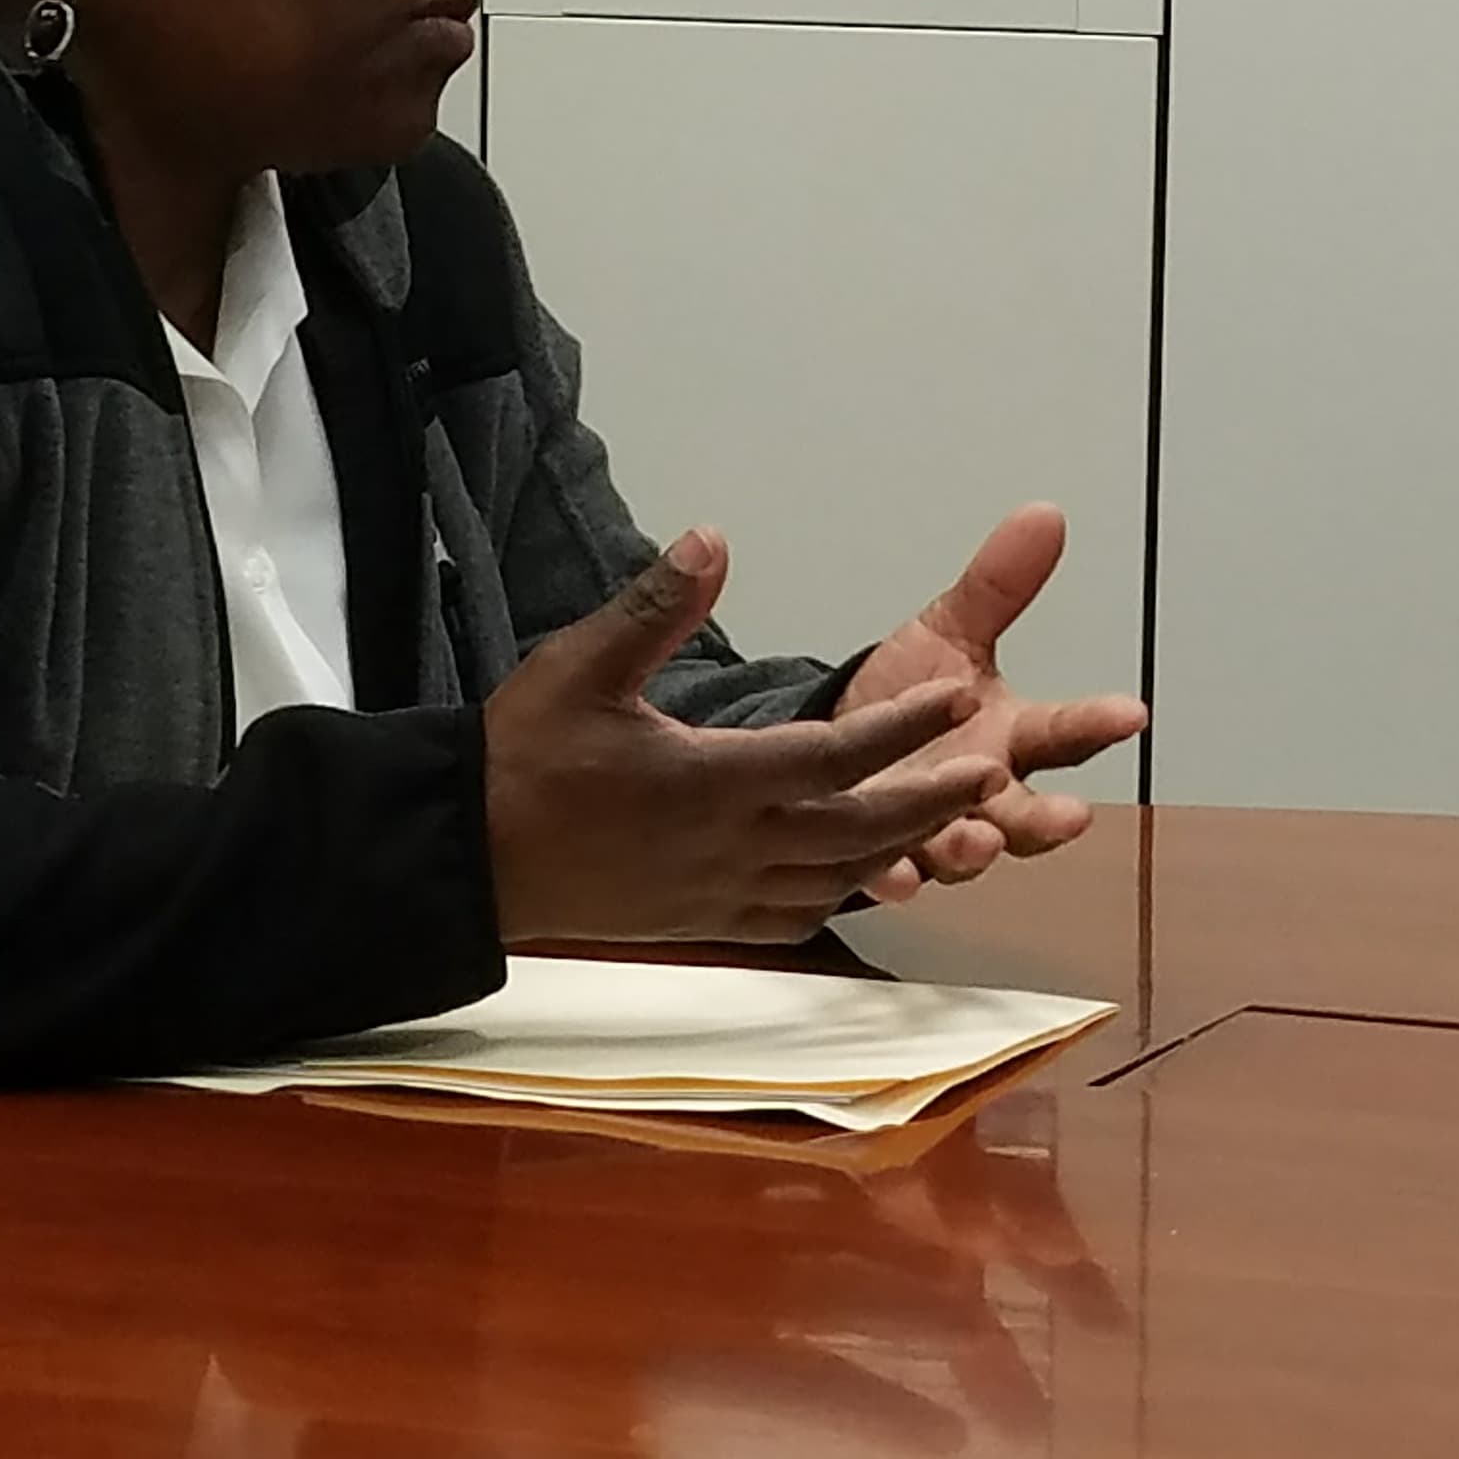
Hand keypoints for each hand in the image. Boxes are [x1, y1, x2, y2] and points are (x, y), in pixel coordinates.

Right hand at [479, 528, 1006, 944]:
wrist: (468, 859)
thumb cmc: (522, 757)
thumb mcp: (579, 665)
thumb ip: (656, 606)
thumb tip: (714, 539)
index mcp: (712, 782)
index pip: (835, 757)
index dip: (903, 728)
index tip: (958, 699)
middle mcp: (730, 846)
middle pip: (858, 829)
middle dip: (930, 800)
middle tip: (991, 771)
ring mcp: (719, 892)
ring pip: (836, 878)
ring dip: (898, 849)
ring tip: (949, 821)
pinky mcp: (702, 919)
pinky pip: (793, 915)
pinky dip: (839, 894)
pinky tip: (858, 876)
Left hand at [834, 505, 1149, 893]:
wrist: (833, 742)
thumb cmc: (907, 697)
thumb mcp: (950, 630)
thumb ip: (999, 583)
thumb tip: (1044, 514)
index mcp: (1011, 737)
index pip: (1066, 730)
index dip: (1100, 722)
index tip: (1132, 712)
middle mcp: (981, 793)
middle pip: (1027, 814)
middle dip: (1049, 819)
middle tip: (1072, 816)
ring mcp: (933, 829)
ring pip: (965, 851)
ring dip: (972, 850)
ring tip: (975, 843)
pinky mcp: (880, 854)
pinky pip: (890, 873)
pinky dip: (893, 877)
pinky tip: (894, 875)